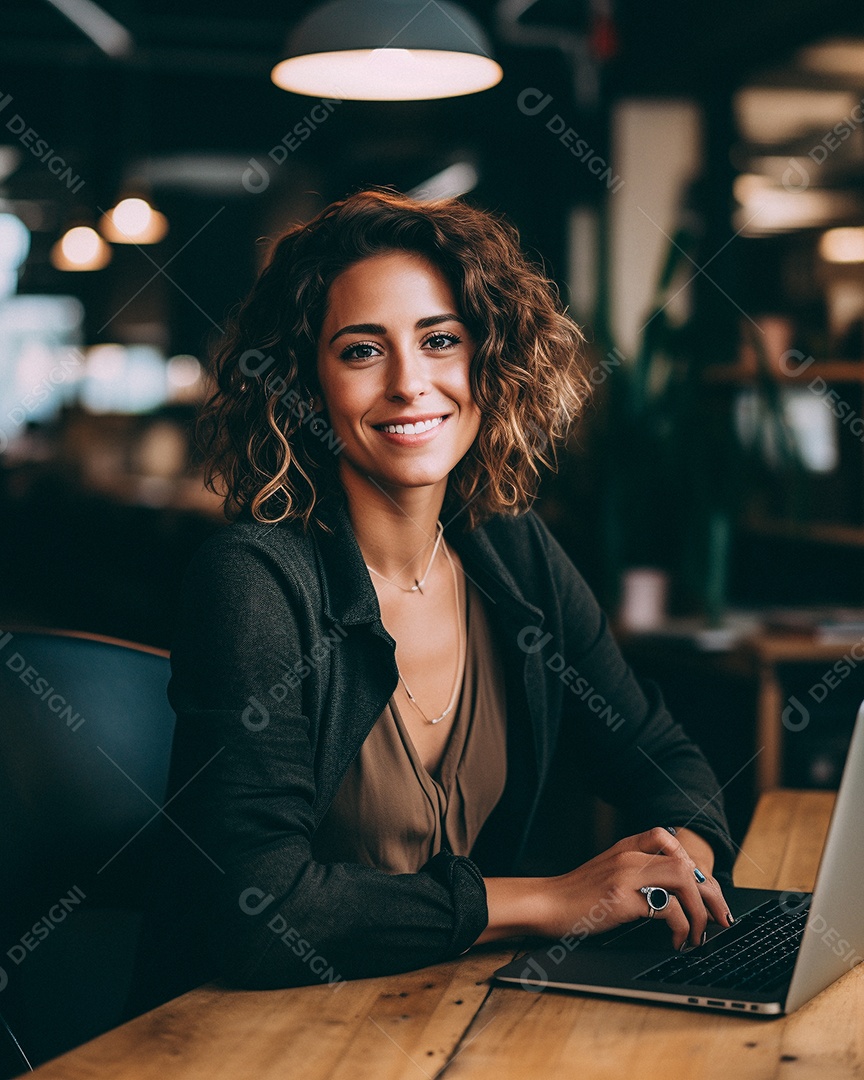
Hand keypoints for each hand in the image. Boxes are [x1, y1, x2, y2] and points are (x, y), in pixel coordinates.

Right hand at [536, 827, 730, 950]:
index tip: (705, 893)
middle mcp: (628, 856)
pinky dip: (681, 928)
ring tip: (700, 934)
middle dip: (710, 892)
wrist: (544, 903)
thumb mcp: (606, 874)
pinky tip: (677, 941)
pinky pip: (667, 908)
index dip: (694, 867)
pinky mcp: (620, 898)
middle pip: (685, 862)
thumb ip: (633, 873)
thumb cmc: (574, 896)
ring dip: (700, 909)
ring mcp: (625, 875)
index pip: (670, 841)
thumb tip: (670, 893)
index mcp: (625, 848)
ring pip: (683, 878)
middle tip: (720, 918)